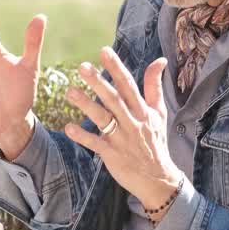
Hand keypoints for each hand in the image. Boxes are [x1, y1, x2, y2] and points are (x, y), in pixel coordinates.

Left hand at [64, 47, 184, 217]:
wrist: (158, 178)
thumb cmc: (156, 142)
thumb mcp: (160, 113)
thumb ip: (155, 86)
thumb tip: (160, 60)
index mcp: (142, 110)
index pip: (128, 84)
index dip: (116, 67)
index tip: (104, 51)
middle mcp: (132, 122)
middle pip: (114, 98)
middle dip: (98, 82)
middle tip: (82, 66)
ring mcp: (122, 139)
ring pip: (103, 119)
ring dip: (86, 105)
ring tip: (70, 91)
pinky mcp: (113, 155)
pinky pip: (96, 144)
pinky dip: (83, 136)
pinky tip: (68, 127)